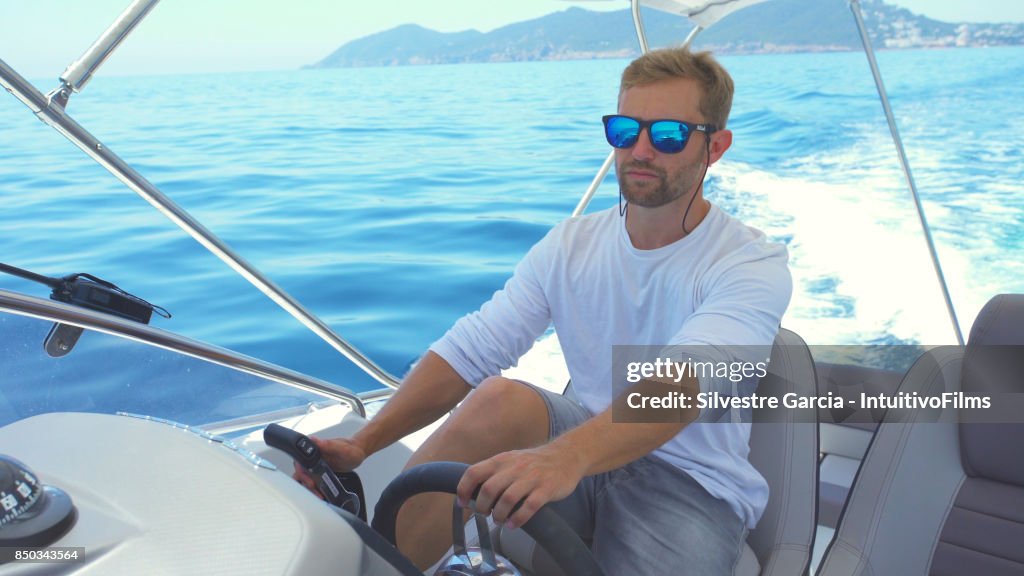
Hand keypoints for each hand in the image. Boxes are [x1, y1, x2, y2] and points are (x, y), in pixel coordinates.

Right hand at [292, 436, 367, 497]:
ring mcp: (315, 464)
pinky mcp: (319, 471)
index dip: (301, 472)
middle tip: (315, 489)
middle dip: (305, 482)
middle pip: (300, 471)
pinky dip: (314, 488)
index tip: (310, 480)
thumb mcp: (342, 448)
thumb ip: (329, 444)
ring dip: (308, 487)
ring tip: (318, 494)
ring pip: (305, 478)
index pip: (299, 460)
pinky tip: (320, 493)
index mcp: (315, 449)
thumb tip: (314, 440)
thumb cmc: (352, 448)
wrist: (358, 453)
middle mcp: (313, 456)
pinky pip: (312, 481)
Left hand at [456, 446, 584, 529]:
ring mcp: (532, 478)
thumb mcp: (511, 460)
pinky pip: (529, 507)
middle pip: (489, 489)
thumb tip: (471, 491)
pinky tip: (513, 524)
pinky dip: (518, 519)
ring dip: (498, 515)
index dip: (464, 489)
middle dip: (482, 506)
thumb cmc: (534, 462)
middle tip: (484, 514)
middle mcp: (515, 467)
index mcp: (502, 460)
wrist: (567, 456)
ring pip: (507, 499)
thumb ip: (493, 472)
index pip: (474, 472)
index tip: (462, 503)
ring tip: (499, 520)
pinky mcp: (547, 489)